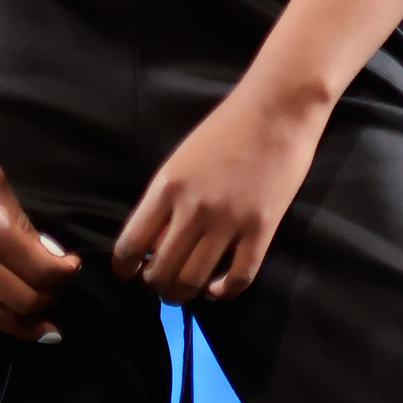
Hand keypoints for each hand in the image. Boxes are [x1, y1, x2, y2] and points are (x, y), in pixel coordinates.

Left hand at [113, 80, 323, 300]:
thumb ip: (165, 199)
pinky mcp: (261, 229)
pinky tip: (217, 288)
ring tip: (185, 291)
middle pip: (162, 270)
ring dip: (184, 294)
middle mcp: (192, 209)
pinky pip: (239, 277)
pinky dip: (224, 291)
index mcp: (167, 187)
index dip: (125, 267)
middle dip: (156, 285)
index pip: (131, 243)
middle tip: (161, 284)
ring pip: (194, 280)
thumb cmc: (226, 127)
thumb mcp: (181, 159)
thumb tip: (154, 241)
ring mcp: (228, 221)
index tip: (129, 273)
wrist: (277, 109)